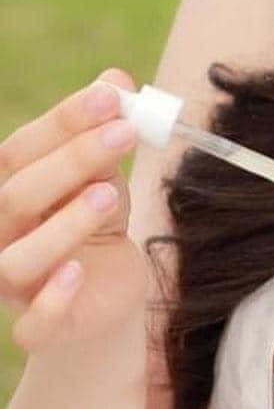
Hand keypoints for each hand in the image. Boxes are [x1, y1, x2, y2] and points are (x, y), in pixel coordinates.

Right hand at [0, 67, 146, 351]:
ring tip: (108, 193)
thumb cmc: (93, 224)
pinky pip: (33, 324)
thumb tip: (116, 80)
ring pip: (19, 257)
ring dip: (64, 223)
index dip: (64, 121)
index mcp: (10, 189)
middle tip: (125, 132)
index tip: (111, 96)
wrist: (103, 295)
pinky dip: (50, 301)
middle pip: (17, 195)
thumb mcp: (103, 175)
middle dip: (72, 159)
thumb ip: (104, 133)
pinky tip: (77, 274)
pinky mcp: (43, 328)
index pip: (21, 150)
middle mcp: (2, 234)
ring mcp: (15, 285)